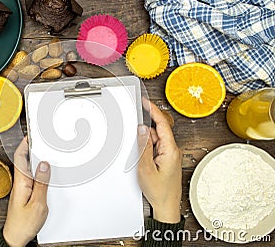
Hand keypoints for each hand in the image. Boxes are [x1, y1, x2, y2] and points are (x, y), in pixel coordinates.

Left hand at [3, 137, 50, 246]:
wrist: (15, 238)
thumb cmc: (24, 224)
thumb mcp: (38, 203)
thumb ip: (42, 183)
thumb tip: (44, 165)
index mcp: (21, 182)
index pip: (20, 157)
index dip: (25, 143)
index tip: (32, 133)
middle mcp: (19, 183)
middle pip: (23, 160)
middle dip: (31, 147)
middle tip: (41, 138)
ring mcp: (22, 188)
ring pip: (27, 167)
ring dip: (34, 157)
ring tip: (44, 150)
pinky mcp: (25, 193)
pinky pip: (31, 176)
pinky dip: (37, 169)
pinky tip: (44, 169)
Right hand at [137, 99, 181, 223]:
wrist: (166, 206)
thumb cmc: (160, 191)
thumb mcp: (146, 167)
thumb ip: (143, 146)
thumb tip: (141, 129)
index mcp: (170, 149)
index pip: (162, 123)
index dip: (153, 110)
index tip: (145, 101)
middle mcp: (172, 150)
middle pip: (157, 131)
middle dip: (145, 133)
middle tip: (137, 141)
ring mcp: (170, 155)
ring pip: (155, 140)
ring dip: (146, 144)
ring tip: (141, 159)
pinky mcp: (166, 160)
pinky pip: (156, 148)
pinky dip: (148, 149)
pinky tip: (143, 160)